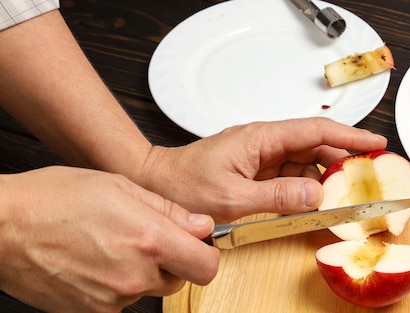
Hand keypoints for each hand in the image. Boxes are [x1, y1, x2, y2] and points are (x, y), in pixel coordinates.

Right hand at [0, 166, 218, 312]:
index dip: (206, 253)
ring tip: (112, 245)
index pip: (207, 266)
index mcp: (149, 241)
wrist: (2, 227)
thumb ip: (169, 211)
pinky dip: (117, 284)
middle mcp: (135, 276)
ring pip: (148, 289)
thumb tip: (202, 227)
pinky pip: (121, 301)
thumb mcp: (121, 187)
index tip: (195, 242)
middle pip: (180, 279)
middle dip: (173, 261)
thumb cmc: (55, 198)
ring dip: (142, 272)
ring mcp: (112, 300)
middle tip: (147, 238)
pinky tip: (96, 261)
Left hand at [138, 117, 386, 222]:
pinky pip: (291, 178)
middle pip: (315, 148)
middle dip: (343, 162)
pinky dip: (305, 191)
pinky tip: (312, 205)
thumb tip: (316, 196)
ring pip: (306, 165)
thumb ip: (276, 197)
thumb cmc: (184, 185)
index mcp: (261, 138)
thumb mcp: (232, 197)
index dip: (349, 136)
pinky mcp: (258, 172)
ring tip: (342, 198)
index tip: (375, 143)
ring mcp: (262, 158)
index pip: (315, 131)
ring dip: (324, 181)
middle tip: (367, 179)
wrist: (157, 185)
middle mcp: (265, 143)